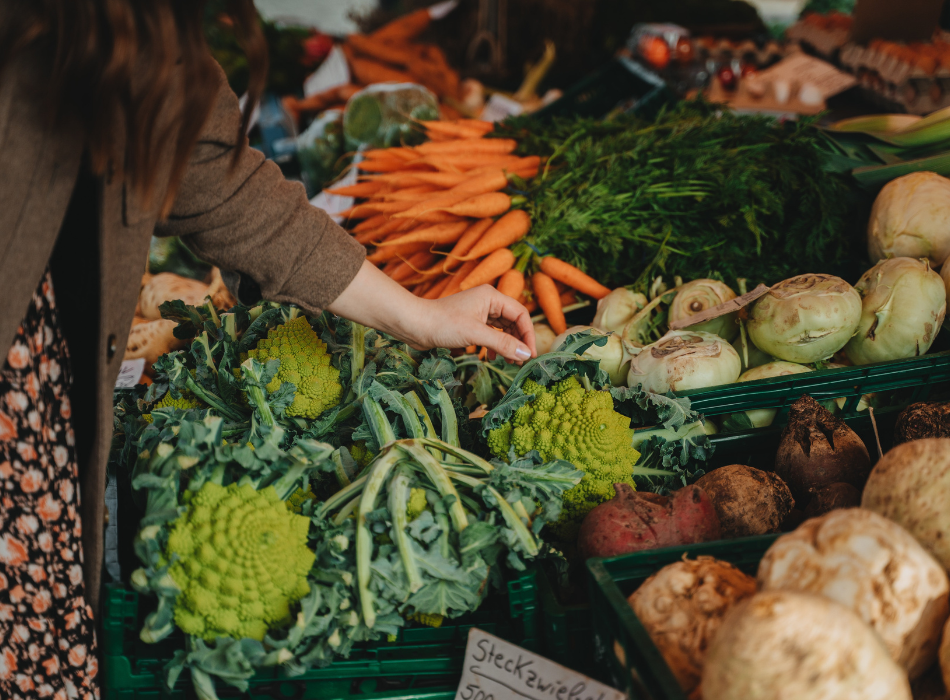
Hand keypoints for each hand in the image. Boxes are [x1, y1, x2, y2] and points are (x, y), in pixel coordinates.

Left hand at [408, 286, 535, 360]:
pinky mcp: (470, 323)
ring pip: (502, 329)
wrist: (415, 325)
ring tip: (510, 362)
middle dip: (518, 341)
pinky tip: (491, 358)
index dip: (528, 334)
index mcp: (492, 296)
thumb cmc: (443, 324)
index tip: (530, 354)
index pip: (520, 314)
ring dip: (507, 345)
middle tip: (521, 361)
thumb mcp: (476, 334)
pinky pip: (491, 333)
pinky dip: (494, 345)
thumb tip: (525, 354)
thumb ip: (503, 344)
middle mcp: (487, 301)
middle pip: (513, 321)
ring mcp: (479, 312)